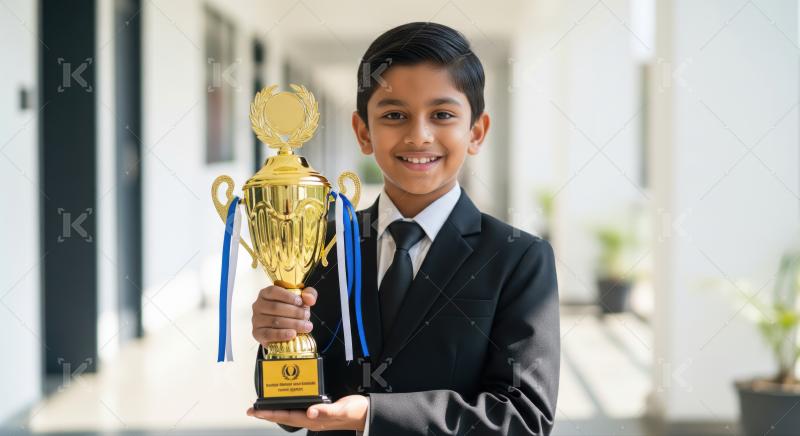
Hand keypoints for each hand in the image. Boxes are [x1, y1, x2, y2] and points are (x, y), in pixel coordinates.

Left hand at [247, 395, 368, 431]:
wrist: (365, 413)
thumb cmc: (354, 412)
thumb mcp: (341, 409)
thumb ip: (326, 411)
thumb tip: (310, 411)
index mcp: (313, 419)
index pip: (286, 416)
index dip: (269, 414)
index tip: (255, 411)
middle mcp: (310, 418)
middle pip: (283, 416)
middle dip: (267, 413)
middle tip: (252, 409)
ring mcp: (313, 415)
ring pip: (289, 413)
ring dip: (275, 410)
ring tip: (263, 406)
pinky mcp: (317, 410)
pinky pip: (298, 408)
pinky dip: (288, 404)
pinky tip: (285, 400)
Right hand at [252, 285, 317, 344]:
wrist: (282, 330)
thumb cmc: (291, 310)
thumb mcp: (301, 300)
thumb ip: (308, 294)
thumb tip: (309, 299)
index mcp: (266, 293)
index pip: (273, 291)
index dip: (287, 296)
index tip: (300, 302)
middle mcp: (258, 305)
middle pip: (276, 307)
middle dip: (295, 312)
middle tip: (307, 316)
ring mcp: (256, 320)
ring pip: (274, 321)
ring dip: (293, 324)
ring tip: (306, 326)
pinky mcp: (257, 333)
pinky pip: (269, 334)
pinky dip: (282, 334)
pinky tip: (293, 334)